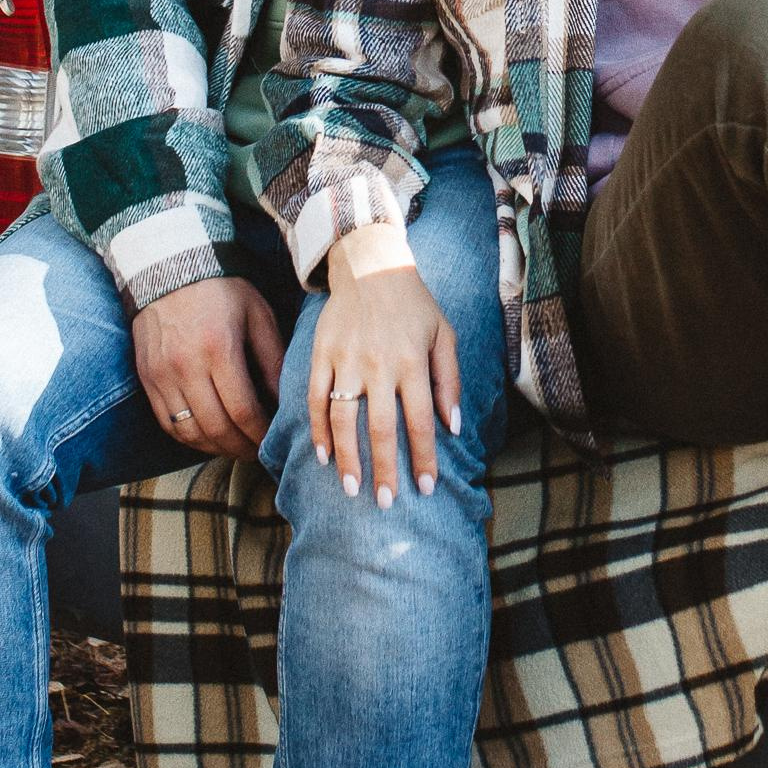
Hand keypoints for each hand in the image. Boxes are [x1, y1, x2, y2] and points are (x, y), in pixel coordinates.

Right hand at [129, 273, 283, 457]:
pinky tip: (206, 435)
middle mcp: (186, 366)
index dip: (260, 434)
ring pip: (188, 431)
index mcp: (219, 349)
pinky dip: (188, 436)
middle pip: (215, 427)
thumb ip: (273, 360)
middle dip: (240, 447)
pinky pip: (166, 421)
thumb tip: (284, 402)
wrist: (168, 266)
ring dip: (214, 447)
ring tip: (234, 447)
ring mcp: (161, 374)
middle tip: (256, 452)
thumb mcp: (258, 316)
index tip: (272, 442)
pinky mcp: (146, 377)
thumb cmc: (222, 289)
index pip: (243, 410)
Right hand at [309, 226, 459, 505]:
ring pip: (343, 419)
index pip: (419, 421)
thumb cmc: (414, 304)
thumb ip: (449, 381)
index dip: (422, 458)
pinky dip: (317, 429)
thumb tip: (452, 428)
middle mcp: (378, 364)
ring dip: (347, 458)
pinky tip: (323, 455)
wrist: (370, 264)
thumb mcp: (444, 334)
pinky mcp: (322, 354)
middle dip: (383, 470)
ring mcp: (346, 360)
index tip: (425, 488)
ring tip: (350, 489)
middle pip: (380, 428)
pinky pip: (315, 398)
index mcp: (412, 362)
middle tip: (386, 503)